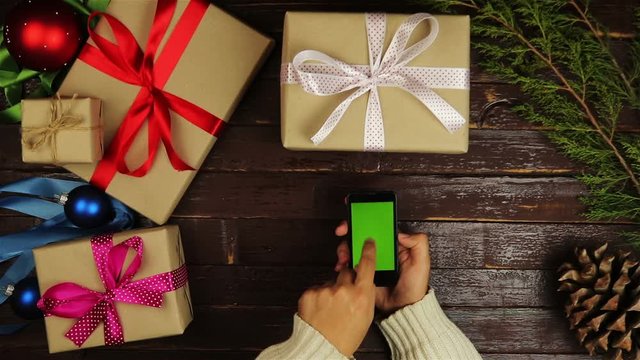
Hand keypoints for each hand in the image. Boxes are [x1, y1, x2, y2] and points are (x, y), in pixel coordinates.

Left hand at [298, 239, 376, 356]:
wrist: (322, 348)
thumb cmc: (346, 336)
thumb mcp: (366, 316)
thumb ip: (365, 294)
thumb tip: (363, 281)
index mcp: (362, 296)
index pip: (367, 264)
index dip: (368, 250)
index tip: (367, 242)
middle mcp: (344, 290)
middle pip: (346, 271)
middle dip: (345, 280)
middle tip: (343, 296)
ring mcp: (325, 291)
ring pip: (330, 281)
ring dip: (330, 290)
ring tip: (330, 309)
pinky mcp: (310, 293)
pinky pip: (316, 288)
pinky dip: (318, 296)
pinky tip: (320, 310)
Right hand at [334, 221, 430, 314]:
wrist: (402, 308)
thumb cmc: (414, 287)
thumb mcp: (422, 263)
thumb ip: (419, 243)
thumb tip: (402, 233)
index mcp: (394, 245)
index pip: (378, 227)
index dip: (366, 220)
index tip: (355, 218)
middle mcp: (381, 251)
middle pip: (362, 235)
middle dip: (349, 231)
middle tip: (342, 232)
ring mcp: (371, 262)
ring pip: (353, 248)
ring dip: (344, 248)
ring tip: (344, 255)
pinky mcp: (362, 273)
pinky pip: (350, 264)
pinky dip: (343, 263)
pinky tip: (342, 265)